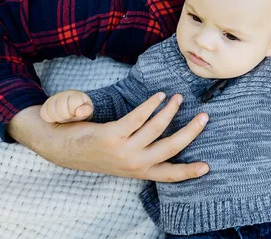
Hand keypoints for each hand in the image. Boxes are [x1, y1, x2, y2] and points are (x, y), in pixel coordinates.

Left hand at [8, 93, 209, 181]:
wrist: (63, 149)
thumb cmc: (97, 152)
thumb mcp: (123, 161)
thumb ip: (144, 156)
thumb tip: (175, 146)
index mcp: (138, 172)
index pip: (169, 175)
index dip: (189, 171)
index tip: (207, 166)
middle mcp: (133, 164)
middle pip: (171, 147)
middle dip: (191, 131)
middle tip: (204, 116)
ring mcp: (123, 150)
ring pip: (157, 128)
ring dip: (171, 110)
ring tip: (178, 98)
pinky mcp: (112, 135)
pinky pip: (139, 116)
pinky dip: (152, 104)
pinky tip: (159, 96)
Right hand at [40, 90, 93, 122]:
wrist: (72, 114)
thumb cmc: (81, 113)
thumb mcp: (87, 111)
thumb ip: (86, 110)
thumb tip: (79, 111)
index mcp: (76, 94)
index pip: (72, 102)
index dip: (74, 111)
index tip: (77, 113)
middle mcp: (64, 93)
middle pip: (60, 108)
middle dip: (66, 115)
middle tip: (70, 116)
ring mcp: (54, 98)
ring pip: (51, 111)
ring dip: (58, 117)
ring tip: (64, 117)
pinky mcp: (45, 105)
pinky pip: (43, 114)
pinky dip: (50, 118)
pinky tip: (56, 117)